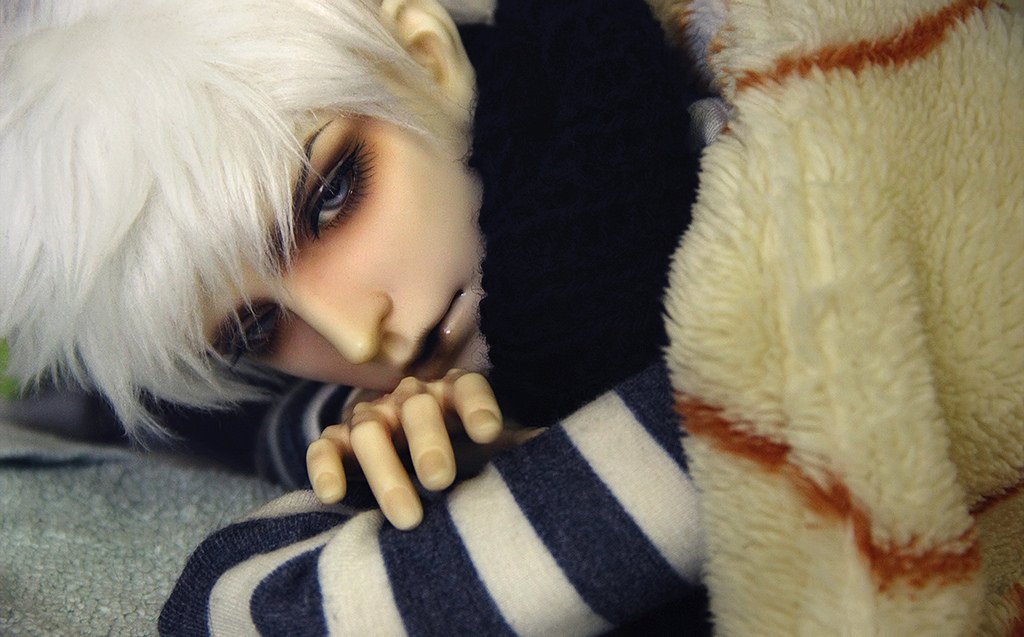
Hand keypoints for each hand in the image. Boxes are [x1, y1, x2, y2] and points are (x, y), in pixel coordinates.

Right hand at [306, 370, 508, 529]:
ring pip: (369, 431)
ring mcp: (371, 418)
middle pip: (416, 408)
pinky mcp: (337, 442)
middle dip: (428, 442)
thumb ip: (524, 445)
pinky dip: (327, 468)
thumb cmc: (467, 453)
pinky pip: (325, 448)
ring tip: (408, 516)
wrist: (410, 452)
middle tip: (441, 480)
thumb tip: (561, 448)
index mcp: (454, 394)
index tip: (490, 433)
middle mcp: (411, 399)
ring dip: (386, 470)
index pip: (467, 387)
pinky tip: (336, 495)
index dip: (477, 406)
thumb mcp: (500, 448)